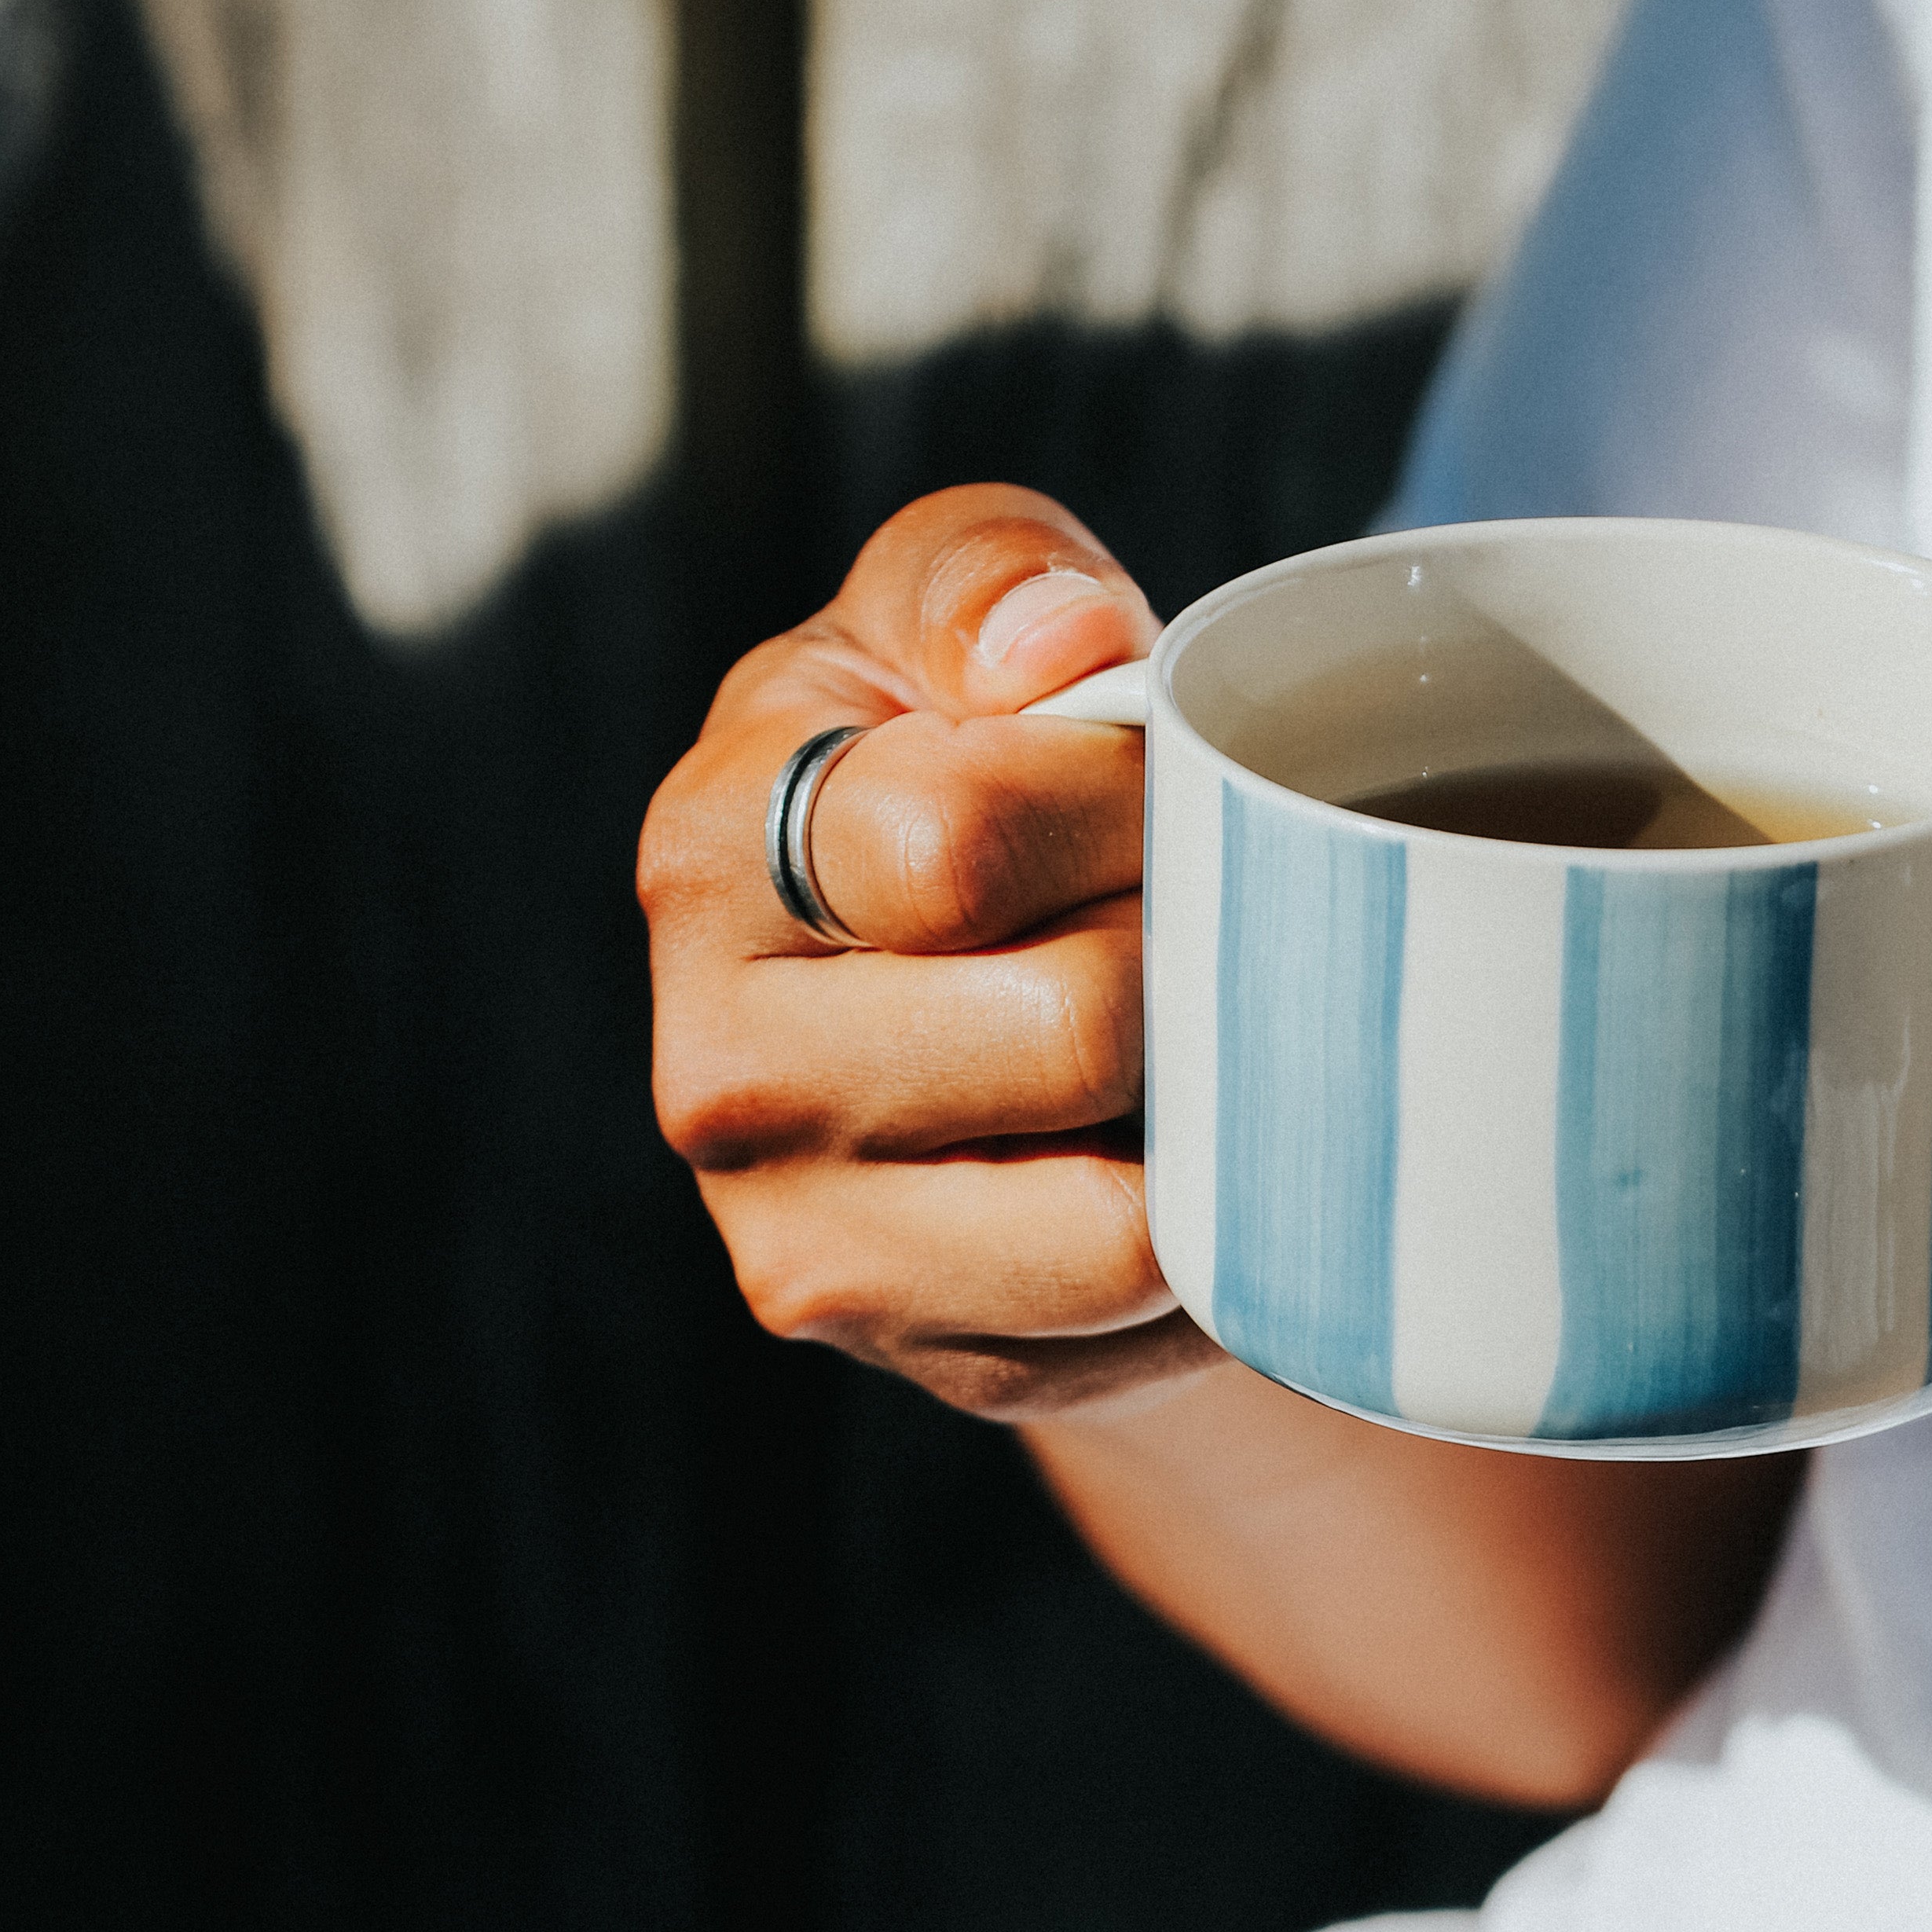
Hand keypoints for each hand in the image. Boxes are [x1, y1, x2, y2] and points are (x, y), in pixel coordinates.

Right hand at [640, 484, 1189, 1418]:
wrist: (991, 993)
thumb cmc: (985, 769)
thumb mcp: (963, 616)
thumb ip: (992, 574)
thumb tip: (1064, 649)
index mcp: (716, 851)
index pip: (957, 843)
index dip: (1122, 802)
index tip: (1155, 785)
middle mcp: (722, 1068)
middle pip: (1074, 1026)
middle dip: (1191, 953)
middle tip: (1194, 917)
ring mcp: (812, 1241)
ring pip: (1121, 1214)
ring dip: (1214, 1107)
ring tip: (1190, 1032)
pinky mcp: (929, 1357)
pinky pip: (1150, 1314)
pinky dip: (1212, 1230)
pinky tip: (1176, 1147)